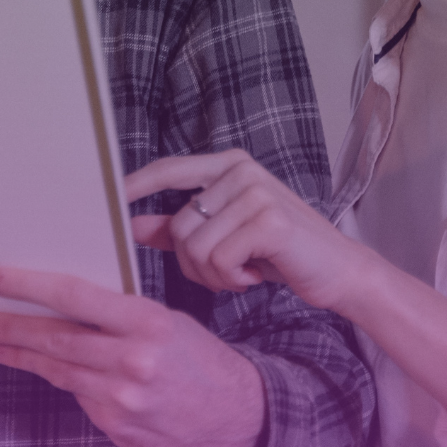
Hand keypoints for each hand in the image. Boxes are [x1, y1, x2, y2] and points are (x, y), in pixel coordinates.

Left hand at [0, 266, 265, 446]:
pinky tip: (51, 370)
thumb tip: (62, 303)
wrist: (237, 415)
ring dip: (18, 355)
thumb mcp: (167, 321)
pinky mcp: (117, 427)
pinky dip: (64, 381)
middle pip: (54, 338)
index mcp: (147, 323)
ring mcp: (122, 399)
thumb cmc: (199, 358)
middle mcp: (132, 361)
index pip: (73, 296)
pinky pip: (79, 397)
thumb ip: (117, 316)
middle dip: (7, 327)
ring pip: (56, 370)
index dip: (27, 286)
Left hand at [126, 151, 364, 312]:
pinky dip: (232, 280)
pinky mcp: (270, 220)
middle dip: (193, 263)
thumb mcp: (225, 236)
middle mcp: (241, 171)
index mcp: (228, 166)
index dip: (135, 186)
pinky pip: (219, 260)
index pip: (168, 169)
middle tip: (226, 272)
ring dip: (214, 275)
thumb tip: (133, 226)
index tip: (107, 199)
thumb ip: (180, 229)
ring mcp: (257, 192)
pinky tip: (256, 275)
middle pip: (178, 225)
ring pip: (195, 247)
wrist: (338, 271)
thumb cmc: (278, 253)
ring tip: (244, 272)